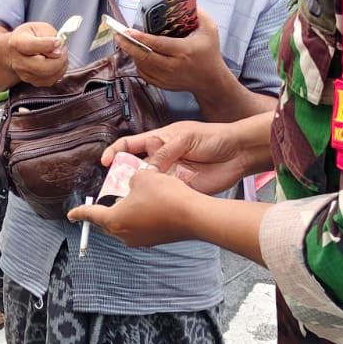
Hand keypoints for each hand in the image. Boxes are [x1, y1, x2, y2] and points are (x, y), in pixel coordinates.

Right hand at [7, 22, 68, 86]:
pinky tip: (56, 62)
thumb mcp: (40, 28)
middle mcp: (18, 62)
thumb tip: (57, 51)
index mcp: (17, 43)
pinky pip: (53, 79)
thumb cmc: (30, 36)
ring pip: (50, 74)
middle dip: (60, 58)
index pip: (30, 46)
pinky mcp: (34, 82)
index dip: (46, 44)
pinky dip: (60, 71)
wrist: (17, 51)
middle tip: (62, 49)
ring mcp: (25, 74)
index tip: (58, 42)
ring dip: (61, 64)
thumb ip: (49, 36)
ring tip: (59, 54)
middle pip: (43, 67)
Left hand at [68, 166, 200, 246]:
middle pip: (107, 223)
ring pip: (124, 226)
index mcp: (114, 220)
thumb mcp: (142, 177)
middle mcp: (124, 234)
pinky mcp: (155, 240)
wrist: (193, 215)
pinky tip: (148, 206)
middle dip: (103, 213)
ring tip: (130, 199)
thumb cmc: (164, 195)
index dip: (80, 212)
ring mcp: (140, 240)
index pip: (91, 215)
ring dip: (123, 214)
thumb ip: (130, 180)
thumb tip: (133, 186)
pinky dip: (138, 218)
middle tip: (102, 202)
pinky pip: (139, 228)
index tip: (70, 215)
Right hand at [103, 118, 261, 194]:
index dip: (115, 153)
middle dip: (121, 177)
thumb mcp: (185, 137)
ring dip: (138, 192)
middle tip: (114, 187)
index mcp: (157, 142)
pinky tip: (150, 206)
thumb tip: (148, 167)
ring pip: (147, 186)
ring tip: (129, 199)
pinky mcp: (180, 191)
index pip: (129, 146)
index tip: (105, 163)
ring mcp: (169, 177)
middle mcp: (160, 160)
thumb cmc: (212, 138)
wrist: (237, 154)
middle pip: (134, 169)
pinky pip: (164, 197)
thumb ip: (165, 150)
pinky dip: (156, 202)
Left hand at [114, 9, 225, 94]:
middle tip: (118, 35)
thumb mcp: (209, 30)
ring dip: (132, 54)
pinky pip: (144, 74)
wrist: (210, 80)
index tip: (128, 31)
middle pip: (145, 57)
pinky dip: (138, 63)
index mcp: (183, 51)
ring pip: (142, 66)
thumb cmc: (209, 52)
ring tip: (125, 42)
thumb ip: (199, 14)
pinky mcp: (162, 84)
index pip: (158, 44)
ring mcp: (167, 78)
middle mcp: (173, 66)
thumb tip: (185, 1)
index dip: (141, 38)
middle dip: (128, 46)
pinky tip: (137, 54)